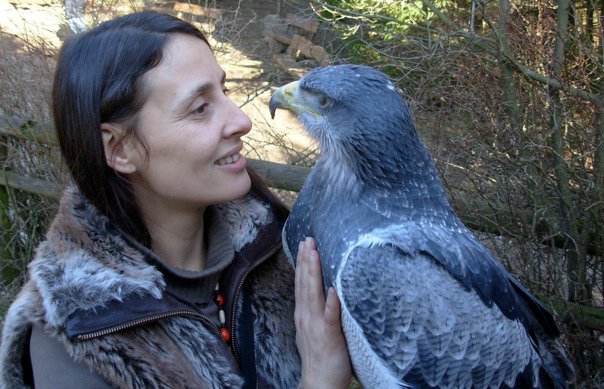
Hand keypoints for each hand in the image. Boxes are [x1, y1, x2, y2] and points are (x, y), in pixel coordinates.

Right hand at [295, 237, 351, 388]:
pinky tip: (334, 288)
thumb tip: (322, 294)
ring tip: (315, 253)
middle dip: (306, 260)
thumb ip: (315, 311)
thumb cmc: (320, 356)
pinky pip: (331, 315)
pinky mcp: (329, 334)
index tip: (304, 244)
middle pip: (305, 283)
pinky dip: (331, 301)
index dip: (302, 263)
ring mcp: (317, 324)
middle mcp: (307, 315)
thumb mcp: (312, 329)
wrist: (319, 382)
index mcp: (303, 313)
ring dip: (314, 272)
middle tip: (308, 239)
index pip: (301, 283)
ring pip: (314, 293)